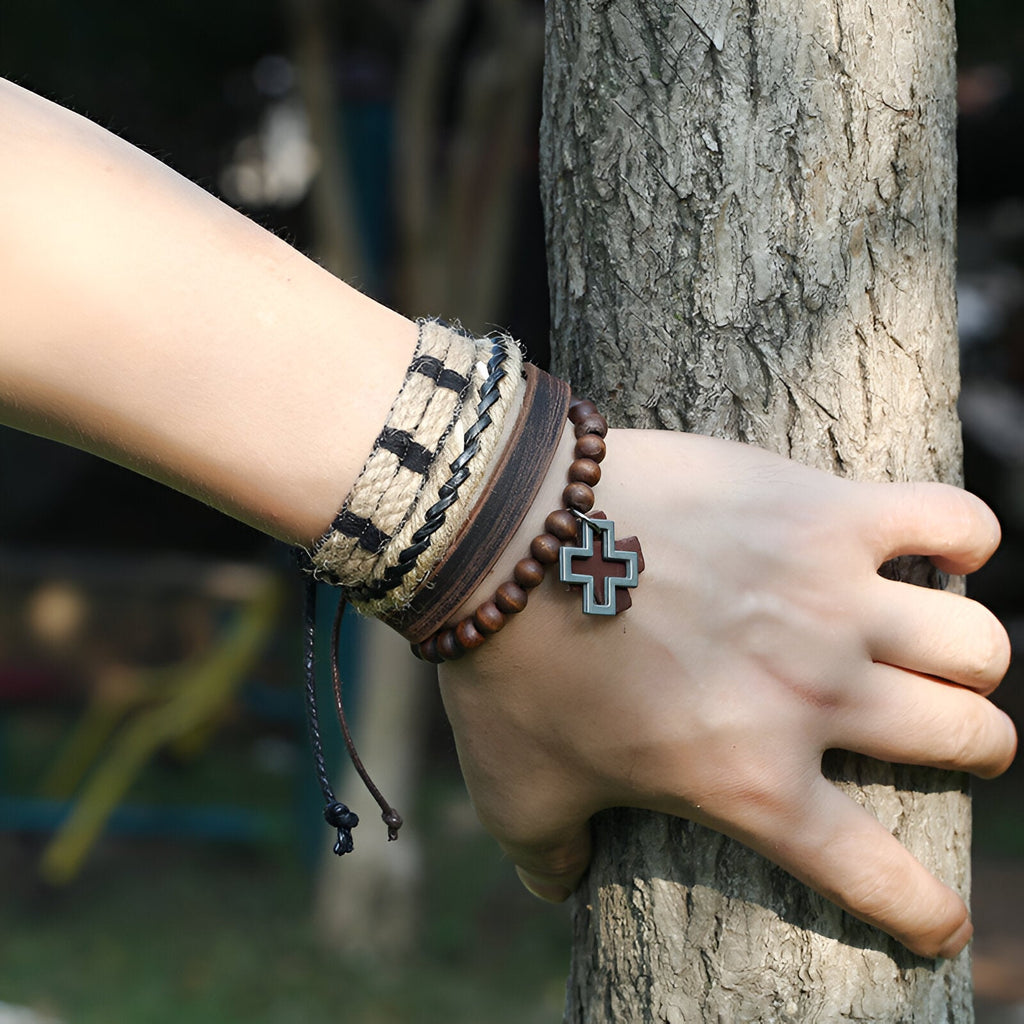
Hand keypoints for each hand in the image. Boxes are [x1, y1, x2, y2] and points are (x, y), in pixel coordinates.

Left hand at [438, 428, 1015, 958]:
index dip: (925, 912)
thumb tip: (557, 890)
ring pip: (975, 643)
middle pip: (966, 738)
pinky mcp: (822, 513)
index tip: (940, 920)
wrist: (508, 534)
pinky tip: (943, 546)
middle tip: (948, 731)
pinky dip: (964, 535)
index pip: (878, 876)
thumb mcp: (516, 792)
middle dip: (975, 747)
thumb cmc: (511, 669)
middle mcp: (817, 696)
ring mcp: (831, 599)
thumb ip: (547, 859)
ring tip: (943, 649)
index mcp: (752, 783)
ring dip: (970, 657)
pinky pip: (951, 520)